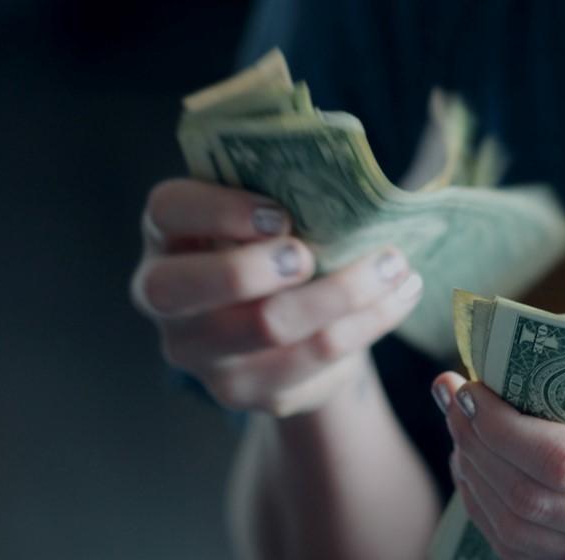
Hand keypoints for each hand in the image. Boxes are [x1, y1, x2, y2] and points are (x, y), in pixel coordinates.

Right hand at [130, 178, 422, 415]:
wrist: (290, 323)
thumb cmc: (278, 244)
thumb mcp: (268, 211)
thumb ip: (284, 189)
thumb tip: (342, 174)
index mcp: (168, 234)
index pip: (167, 211)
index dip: (218, 210)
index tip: (279, 214)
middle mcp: (165, 297)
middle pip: (186, 288)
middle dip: (253, 268)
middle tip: (310, 255)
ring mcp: (200, 353)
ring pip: (266, 326)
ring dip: (342, 292)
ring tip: (394, 265)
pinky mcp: (246, 391)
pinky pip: (313, 359)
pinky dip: (367, 322)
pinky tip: (399, 296)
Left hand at [432, 365, 564, 559]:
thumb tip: (502, 356)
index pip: (563, 461)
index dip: (499, 426)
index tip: (469, 385)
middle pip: (531, 504)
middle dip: (476, 446)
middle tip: (454, 397)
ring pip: (521, 540)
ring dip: (475, 481)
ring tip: (462, 430)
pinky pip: (533, 558)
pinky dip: (495, 514)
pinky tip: (483, 470)